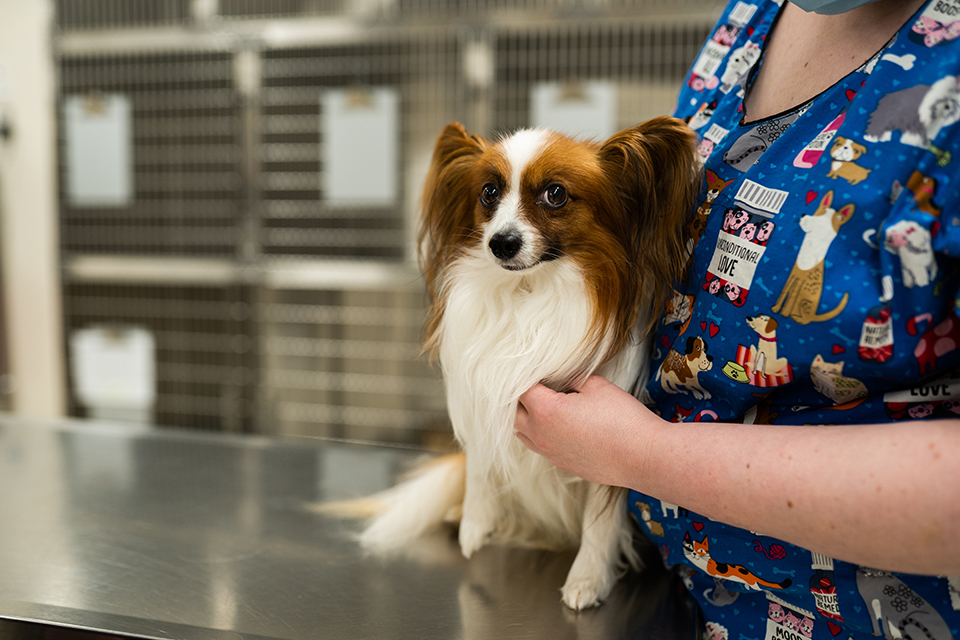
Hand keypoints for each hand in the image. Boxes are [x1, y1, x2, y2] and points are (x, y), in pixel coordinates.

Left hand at [515, 375, 660, 487]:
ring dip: (526, 417)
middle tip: (534, 382)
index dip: (524, 375)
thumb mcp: (596, 386)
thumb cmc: (623, 418)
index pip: (519, 388)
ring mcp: (549, 453)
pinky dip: (539, 433)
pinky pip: (538, 446)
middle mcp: (540, 434)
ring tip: (541, 402)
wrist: (644, 457)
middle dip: (519, 396)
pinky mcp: (561, 464)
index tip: (532, 367)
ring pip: (521, 432)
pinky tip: (556, 424)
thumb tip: (560, 379)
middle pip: (513, 412)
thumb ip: (571, 379)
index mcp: (545, 410)